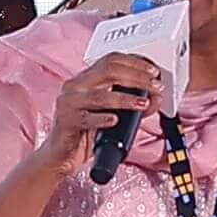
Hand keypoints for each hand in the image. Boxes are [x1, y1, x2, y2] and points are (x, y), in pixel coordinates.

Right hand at [36, 50, 165, 176]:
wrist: (60, 155)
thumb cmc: (85, 133)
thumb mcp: (112, 114)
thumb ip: (133, 103)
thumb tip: (156, 98)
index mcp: (85, 79)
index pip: (111, 60)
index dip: (135, 63)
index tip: (153, 71)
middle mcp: (75, 86)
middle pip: (109, 71)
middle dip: (136, 77)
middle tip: (154, 86)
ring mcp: (69, 103)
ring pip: (100, 95)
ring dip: (126, 99)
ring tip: (143, 104)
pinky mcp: (66, 121)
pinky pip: (87, 118)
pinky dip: (103, 118)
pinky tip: (115, 120)